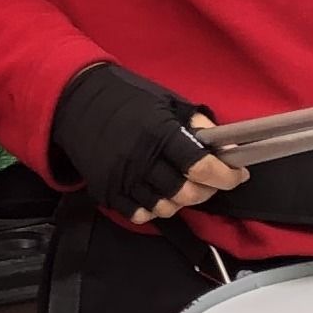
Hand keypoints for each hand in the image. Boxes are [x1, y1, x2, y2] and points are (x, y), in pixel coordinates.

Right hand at [50, 61, 247, 226]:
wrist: (76, 102)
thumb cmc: (126, 98)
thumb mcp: (167, 101)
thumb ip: (196, 124)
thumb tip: (225, 145)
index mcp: (160, 134)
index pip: (202, 166)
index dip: (227, 176)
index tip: (237, 174)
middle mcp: (141, 160)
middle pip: (187, 194)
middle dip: (208, 190)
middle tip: (211, 180)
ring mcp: (122, 179)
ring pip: (165, 208)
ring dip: (181, 201)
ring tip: (182, 185)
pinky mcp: (106, 191)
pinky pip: (139, 215)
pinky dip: (154, 209)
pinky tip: (157, 193)